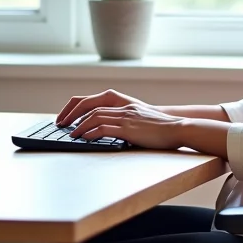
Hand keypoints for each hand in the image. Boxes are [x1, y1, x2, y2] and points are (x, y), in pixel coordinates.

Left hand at [68, 103, 185, 149]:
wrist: (178, 129)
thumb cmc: (165, 130)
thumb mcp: (145, 123)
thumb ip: (131, 125)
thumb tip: (119, 134)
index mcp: (127, 107)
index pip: (98, 104)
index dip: (82, 110)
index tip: (72, 119)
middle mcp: (124, 109)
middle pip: (92, 109)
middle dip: (75, 117)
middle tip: (64, 125)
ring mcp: (126, 118)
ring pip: (95, 117)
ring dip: (79, 126)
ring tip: (71, 134)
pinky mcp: (129, 129)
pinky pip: (104, 128)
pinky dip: (90, 132)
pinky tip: (84, 138)